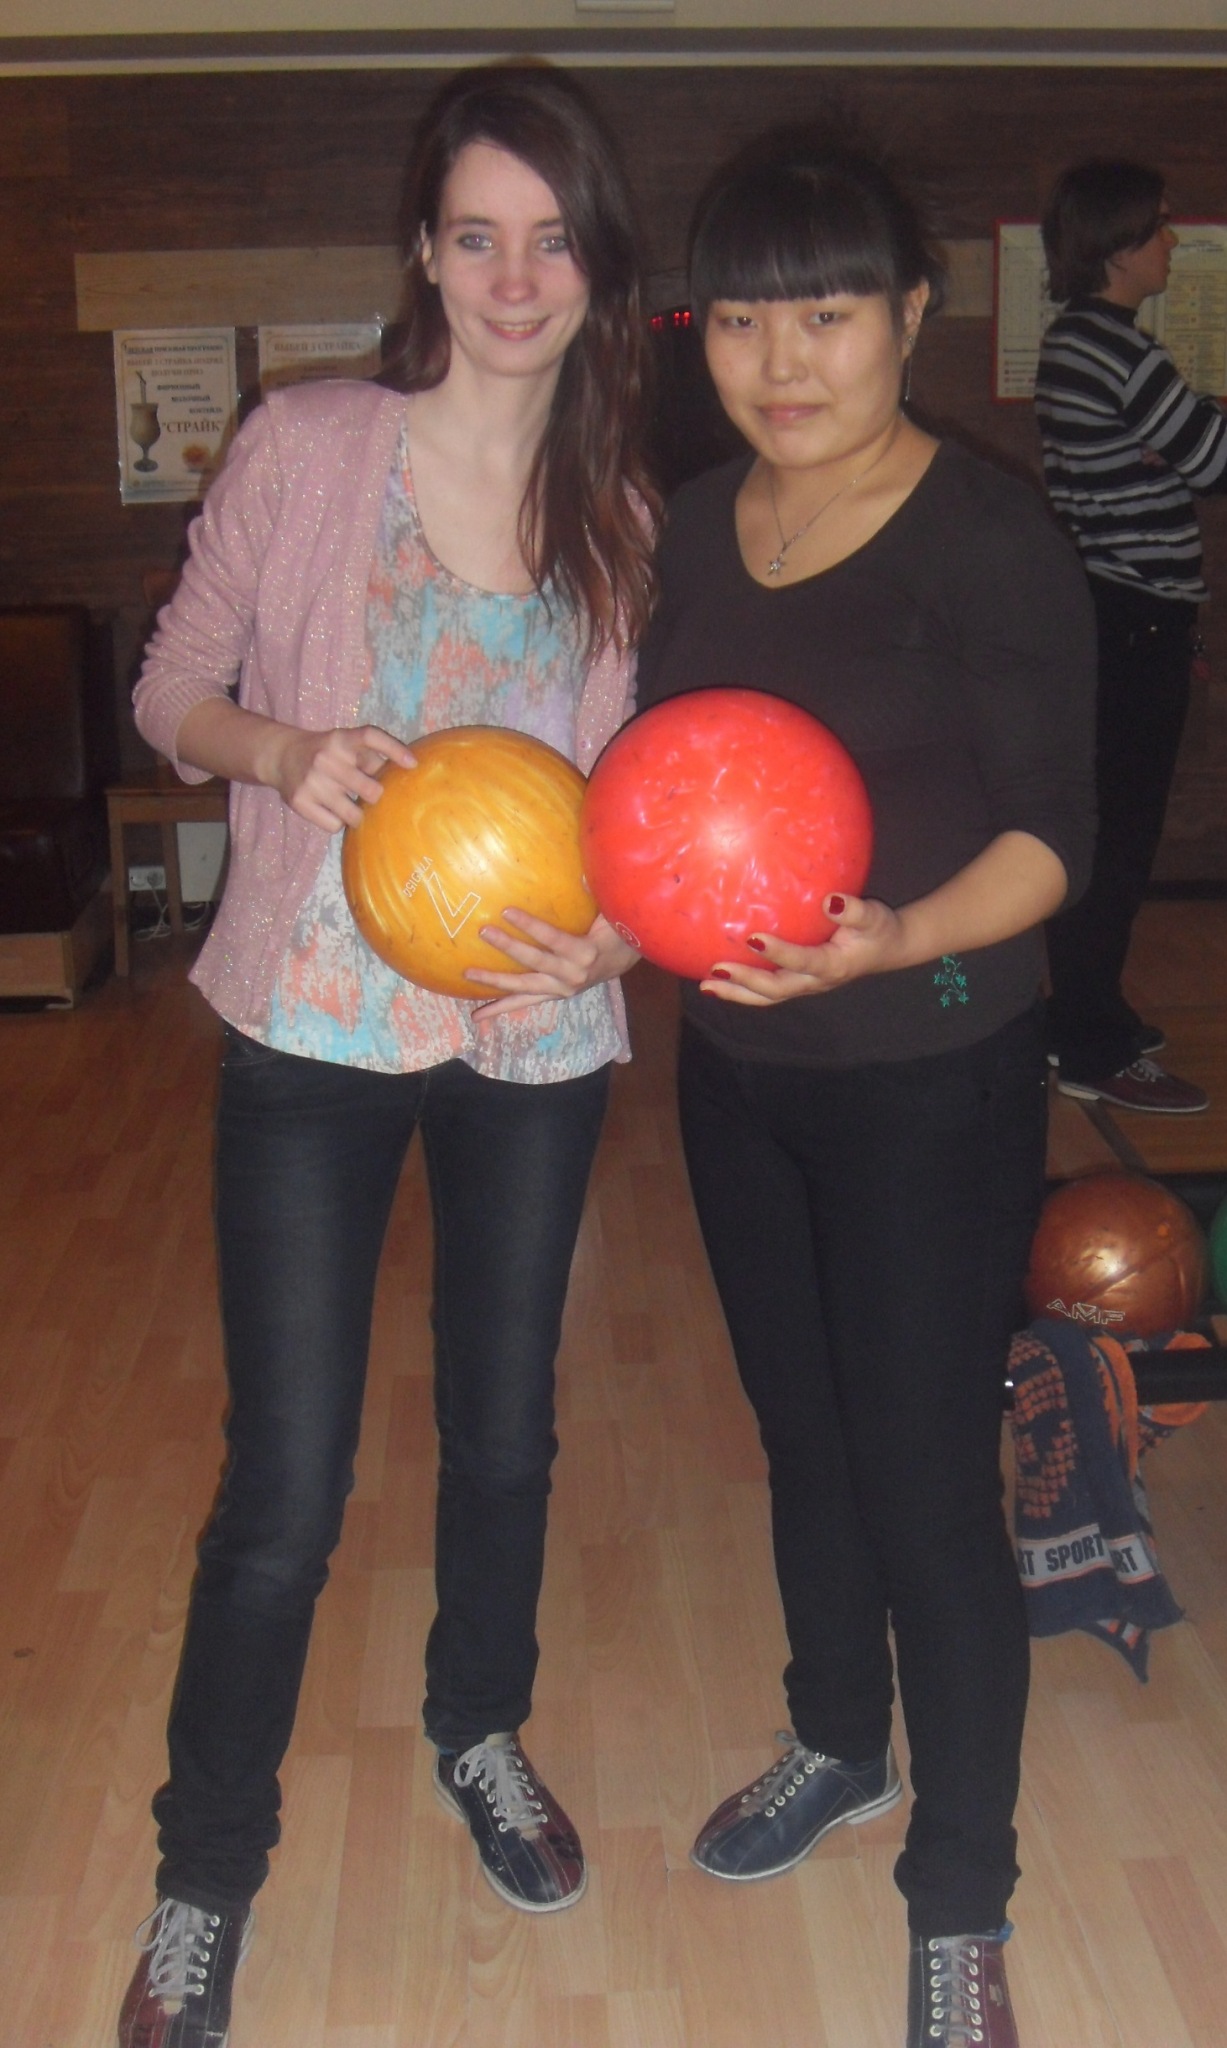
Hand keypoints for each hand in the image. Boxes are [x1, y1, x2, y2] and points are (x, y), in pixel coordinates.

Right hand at [267, 724, 416, 832]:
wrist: (281, 756)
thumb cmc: (325, 753)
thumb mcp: (344, 744)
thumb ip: (369, 757)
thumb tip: (404, 776)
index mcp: (340, 739)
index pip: (371, 736)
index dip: (394, 749)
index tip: (413, 764)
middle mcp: (326, 758)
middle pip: (371, 790)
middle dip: (374, 795)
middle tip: (368, 794)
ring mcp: (312, 781)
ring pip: (354, 815)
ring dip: (357, 814)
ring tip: (348, 804)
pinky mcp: (300, 802)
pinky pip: (335, 825)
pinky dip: (338, 822)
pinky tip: (331, 810)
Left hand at [464, 909, 639, 1017]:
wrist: (625, 958)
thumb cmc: (614, 928)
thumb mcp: (610, 911)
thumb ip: (595, 894)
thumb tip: (579, 874)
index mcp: (585, 952)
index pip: (552, 938)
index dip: (530, 925)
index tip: (506, 910)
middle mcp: (572, 974)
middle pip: (534, 961)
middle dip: (508, 946)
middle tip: (483, 931)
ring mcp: (562, 988)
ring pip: (524, 987)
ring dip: (495, 982)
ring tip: (468, 974)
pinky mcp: (554, 995)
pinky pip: (525, 1002)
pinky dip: (502, 1007)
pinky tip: (478, 1015)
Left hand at [699, 893, 907, 1005]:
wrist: (887, 949)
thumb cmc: (877, 929)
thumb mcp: (873, 916)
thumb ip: (853, 910)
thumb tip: (831, 900)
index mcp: (831, 965)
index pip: (801, 961)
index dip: (778, 952)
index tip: (753, 938)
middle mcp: (814, 981)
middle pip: (774, 989)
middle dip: (744, 981)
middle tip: (716, 969)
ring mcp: (804, 985)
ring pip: (766, 997)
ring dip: (736, 993)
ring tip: (707, 986)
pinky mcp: (798, 982)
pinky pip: (767, 991)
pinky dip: (743, 990)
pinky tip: (719, 980)